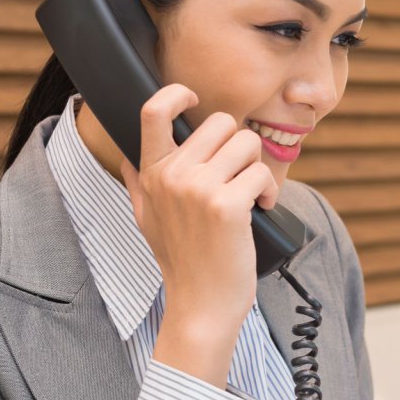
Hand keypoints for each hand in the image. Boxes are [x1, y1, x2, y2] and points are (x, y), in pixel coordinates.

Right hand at [121, 82, 277, 386]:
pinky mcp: (227, 205)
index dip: (176, 93)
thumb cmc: (181, 262)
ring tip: (254, 195)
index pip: (153, 112)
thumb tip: (128, 157)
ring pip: (247, 142)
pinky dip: (271, 190)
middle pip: (221, 122)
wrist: (200, 306)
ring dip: (258, 167)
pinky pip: (262, 172)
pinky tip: (264, 208)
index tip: (193, 100)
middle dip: (240, 144)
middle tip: (240, 174)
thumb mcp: (146, 220)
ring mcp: (198, 189)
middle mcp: (172, 176)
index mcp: (152, 174)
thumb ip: (139, 184)